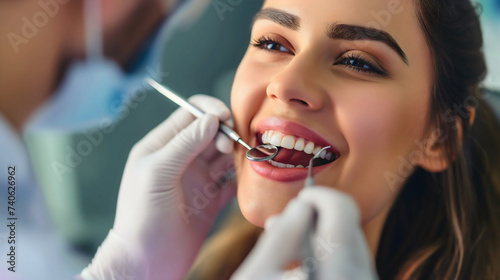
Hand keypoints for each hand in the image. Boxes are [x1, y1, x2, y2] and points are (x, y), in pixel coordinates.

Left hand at [81, 95, 236, 279]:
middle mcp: (181, 159)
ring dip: (237, 152)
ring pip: (224, 155)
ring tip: (245, 157)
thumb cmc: (142, 217)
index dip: (210, 111)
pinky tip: (247, 177)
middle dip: (226, 132)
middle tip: (232, 145)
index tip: (226, 119)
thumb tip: (211, 119)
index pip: (190, 115)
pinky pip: (231, 181)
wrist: (146, 262)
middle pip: (211, 132)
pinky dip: (241, 176)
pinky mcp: (210, 200)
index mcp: (162, 146)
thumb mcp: (158, 173)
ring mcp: (197, 179)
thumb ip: (184, 144)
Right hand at [231, 187, 377, 279]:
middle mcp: (359, 277)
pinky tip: (302, 264)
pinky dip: (328, 254)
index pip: (341, 208)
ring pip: (350, 242)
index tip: (298, 202)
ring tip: (288, 249)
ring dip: (321, 236)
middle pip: (347, 223)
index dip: (317, 196)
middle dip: (316, 217)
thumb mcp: (256, 275)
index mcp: (336, 270)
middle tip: (285, 226)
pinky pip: (351, 261)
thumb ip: (280, 236)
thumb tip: (300, 206)